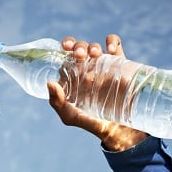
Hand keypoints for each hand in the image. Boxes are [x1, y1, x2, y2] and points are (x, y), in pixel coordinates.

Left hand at [47, 34, 147, 150]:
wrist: (121, 130)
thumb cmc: (93, 124)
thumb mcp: (71, 116)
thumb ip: (58, 103)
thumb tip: (50, 82)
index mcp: (73, 78)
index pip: (65, 57)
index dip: (63, 49)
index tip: (65, 49)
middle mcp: (87, 69)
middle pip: (79, 49)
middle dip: (77, 46)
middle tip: (79, 55)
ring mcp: (104, 66)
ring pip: (95, 47)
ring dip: (92, 46)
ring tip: (94, 54)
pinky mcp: (121, 64)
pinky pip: (115, 46)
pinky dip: (112, 41)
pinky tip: (110, 48)